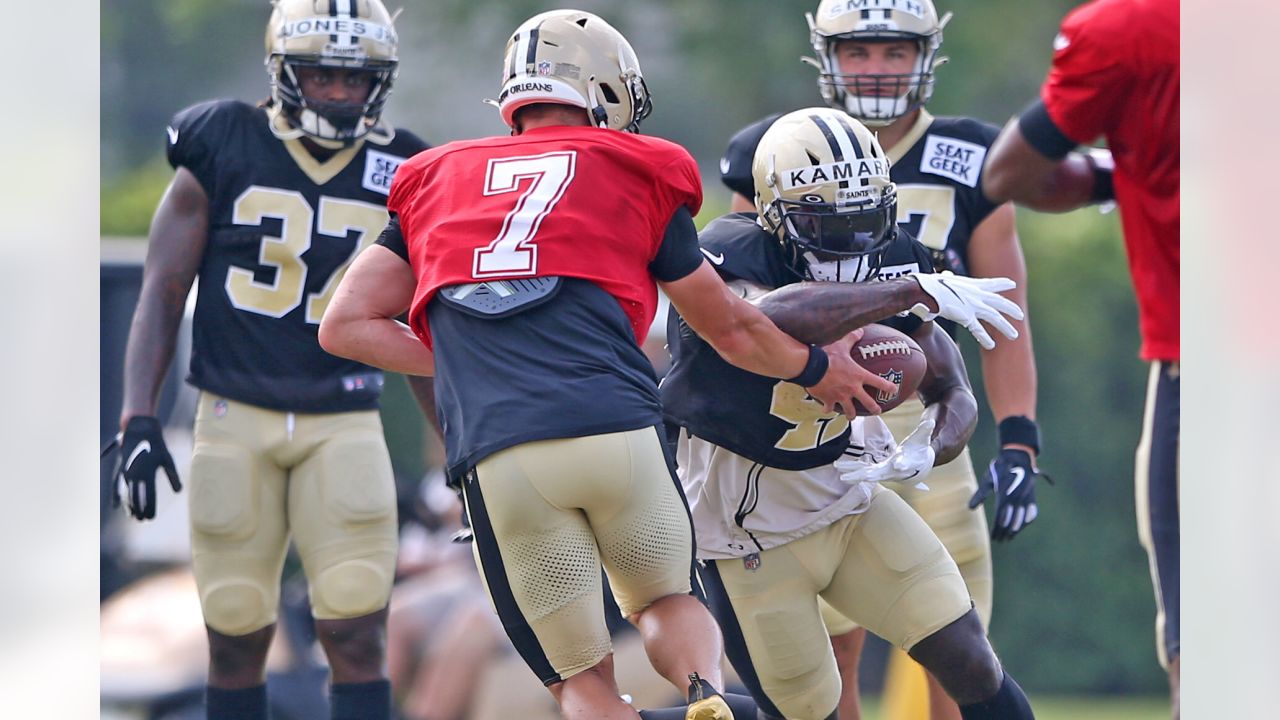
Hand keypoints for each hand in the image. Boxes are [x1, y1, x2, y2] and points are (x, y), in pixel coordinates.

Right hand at [112, 416, 181, 520]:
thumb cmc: (157, 445)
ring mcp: (126, 471)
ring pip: (126, 493)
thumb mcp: (167, 459)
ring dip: (128, 505)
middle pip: (136, 496)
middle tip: (143, 520)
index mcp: (148, 471)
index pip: (149, 494)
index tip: (152, 517)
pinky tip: (115, 506)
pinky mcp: (120, 469)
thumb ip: (172, 476)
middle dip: (139, 509)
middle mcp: (135, 473)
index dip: (150, 507)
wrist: (139, 430)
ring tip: (133, 516)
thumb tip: (179, 491)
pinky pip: (116, 485)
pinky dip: (116, 495)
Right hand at [807, 329, 896, 418]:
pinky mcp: (828, 400)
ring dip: (851, 414)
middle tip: (877, 411)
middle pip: (868, 403)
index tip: (894, 390)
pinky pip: (829, 408)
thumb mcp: (841, 345)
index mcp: (859, 376)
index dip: (889, 387)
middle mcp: (852, 389)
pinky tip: (827, 409)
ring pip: (850, 411)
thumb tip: (860, 330)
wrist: (812, 367)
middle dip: (875, 408)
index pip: (879, 382)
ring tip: (852, 417)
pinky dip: (828, 409)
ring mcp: (841, 396)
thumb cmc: (828, 356)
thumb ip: (851, 338)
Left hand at [835, 418, 935, 489]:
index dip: (901, 464)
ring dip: (853, 472)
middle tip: (854, 477)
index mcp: (905, 462)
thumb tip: (930, 421)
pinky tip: (839, 466)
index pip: (903, 464)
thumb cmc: (919, 449)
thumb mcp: (923, 438)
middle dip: (865, 475)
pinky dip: (851, 468)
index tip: (898, 464)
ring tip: (839, 472)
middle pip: (878, 474)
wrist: (918, 464)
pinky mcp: (876, 469)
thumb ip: (925, 430)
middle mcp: (892, 470)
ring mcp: (882, 471)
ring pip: (866, 473)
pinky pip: (862, 469)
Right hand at [909, 272, 1023, 349]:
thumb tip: (945, 275)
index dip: (1001, 284)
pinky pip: (979, 330)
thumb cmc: (929, 285)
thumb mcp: (942, 279)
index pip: (990, 283)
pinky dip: (985, 338)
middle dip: (1010, 308)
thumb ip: (947, 279)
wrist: (925, 290)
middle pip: (998, 302)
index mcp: (970, 285)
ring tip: (1015, 336)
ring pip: (994, 317)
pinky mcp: (966, 317)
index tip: (1012, 284)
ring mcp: (972, 305)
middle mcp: (975, 294)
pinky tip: (991, 345)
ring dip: (1005, 327)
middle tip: (1020, 315)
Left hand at [969, 448, 1050, 540]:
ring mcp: (1026, 496)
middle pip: (1011, 520)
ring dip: (1016, 529)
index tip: (994, 536)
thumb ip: (980, 495)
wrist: (1017, 457)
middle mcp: (1017, 497)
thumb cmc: (999, 469)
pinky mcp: (1032, 495)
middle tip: (1000, 540)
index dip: (997, 528)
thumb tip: (970, 508)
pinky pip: (1031, 511)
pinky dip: (1027, 520)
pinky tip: (1021, 526)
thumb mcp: (988, 480)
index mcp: (1005, 493)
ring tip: (1010, 537)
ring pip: (1022, 518)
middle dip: (1005, 531)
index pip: (1001, 516)